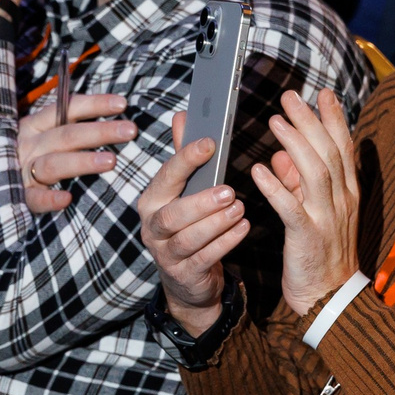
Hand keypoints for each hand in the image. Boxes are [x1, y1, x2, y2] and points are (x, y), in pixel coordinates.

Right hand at [13, 92, 132, 214]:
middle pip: (66, 135)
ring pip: (53, 164)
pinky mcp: (18, 196)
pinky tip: (66, 198)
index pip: (66, 109)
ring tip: (111, 161)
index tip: (123, 104)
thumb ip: (70, 127)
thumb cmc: (30, 156)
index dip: (94, 104)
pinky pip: (33, 198)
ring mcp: (21, 170)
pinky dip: (49, 198)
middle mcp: (28, 144)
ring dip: (81, 161)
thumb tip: (115, 119)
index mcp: (35, 125)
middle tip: (130, 130)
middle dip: (99, 131)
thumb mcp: (44, 135)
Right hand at [138, 110, 251, 334]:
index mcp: (152, 200)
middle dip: (201, 201)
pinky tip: (242, 229)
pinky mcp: (184, 274)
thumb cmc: (188, 225)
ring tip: (239, 209)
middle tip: (229, 191)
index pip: (166, 176)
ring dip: (215, 223)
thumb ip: (184, 157)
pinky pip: (204, 259)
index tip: (210, 143)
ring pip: (188, 238)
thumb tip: (183, 116)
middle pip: (172, 214)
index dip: (186, 159)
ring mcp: (166, 253)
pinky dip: (225, 243)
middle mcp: (153, 227)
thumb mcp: (183, 192)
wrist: (187, 279)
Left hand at [250, 89, 360, 317]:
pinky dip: (276, 187)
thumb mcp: (317, 212)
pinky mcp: (308, 238)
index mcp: (348, 193)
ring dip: (294, 144)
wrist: (331, 299)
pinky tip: (260, 170)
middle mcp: (342, 201)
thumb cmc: (322, 254)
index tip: (324, 94)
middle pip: (329, 152)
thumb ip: (301, 183)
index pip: (344, 148)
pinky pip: (291, 208)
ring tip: (276, 121)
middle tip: (291, 97)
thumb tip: (281, 156)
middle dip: (310, 121)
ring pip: (315, 173)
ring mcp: (327, 219)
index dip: (335, 119)